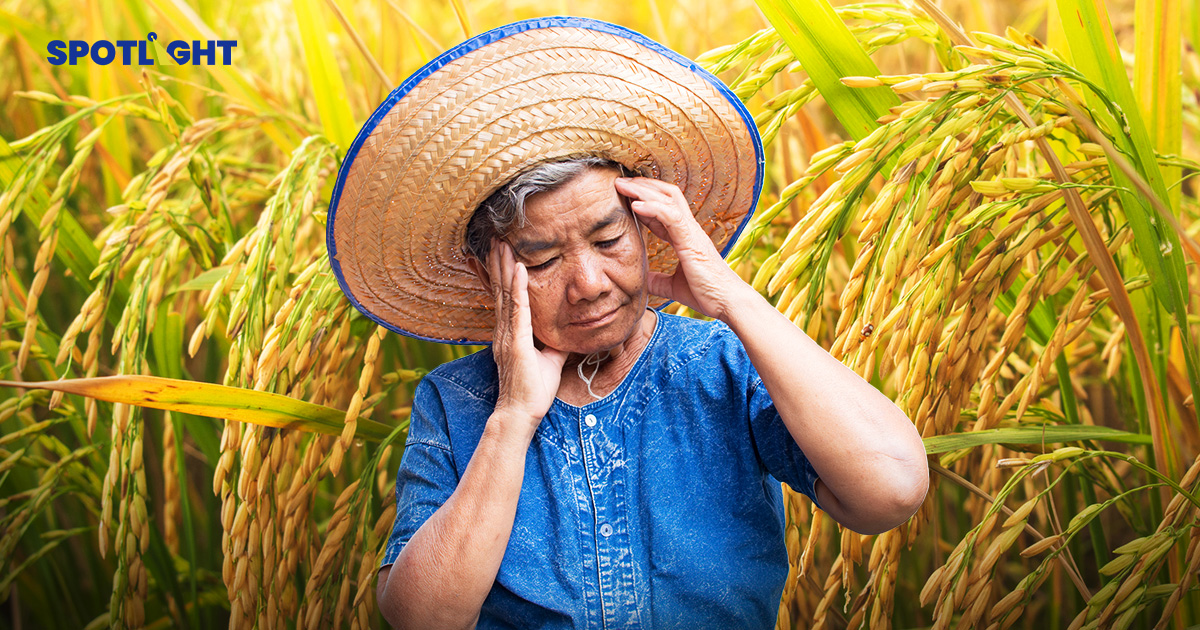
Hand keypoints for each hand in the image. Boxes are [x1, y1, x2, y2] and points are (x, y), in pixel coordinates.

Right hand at [487, 240, 567, 429]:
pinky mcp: (516, 342)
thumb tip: (569, 331)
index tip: (504, 254)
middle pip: (500, 289)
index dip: (504, 275)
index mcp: (510, 334)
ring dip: (504, 267)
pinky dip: (518, 288)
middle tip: (497, 238)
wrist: (520, 413)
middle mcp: (504, 331)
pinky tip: (520, 270)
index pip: (506, 298)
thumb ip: (554, 343)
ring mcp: (507, 335)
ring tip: (502, 244)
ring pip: (505, 293)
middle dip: (499, 263)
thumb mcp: (549, 360)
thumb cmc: (533, 392)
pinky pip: (518, 309)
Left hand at [614, 177, 744, 321]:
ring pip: (668, 199)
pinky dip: (652, 207)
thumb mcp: (674, 286)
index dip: (644, 201)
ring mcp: (692, 232)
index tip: (624, 197)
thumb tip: (642, 281)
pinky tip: (635, 205)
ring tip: (622, 185)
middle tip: (619, 182)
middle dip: (642, 185)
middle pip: (666, 195)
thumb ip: (658, 280)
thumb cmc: (707, 294)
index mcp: (685, 237)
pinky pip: (671, 216)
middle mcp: (689, 229)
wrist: (728, 302)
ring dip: (643, 189)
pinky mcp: (692, 240)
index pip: (663, 209)